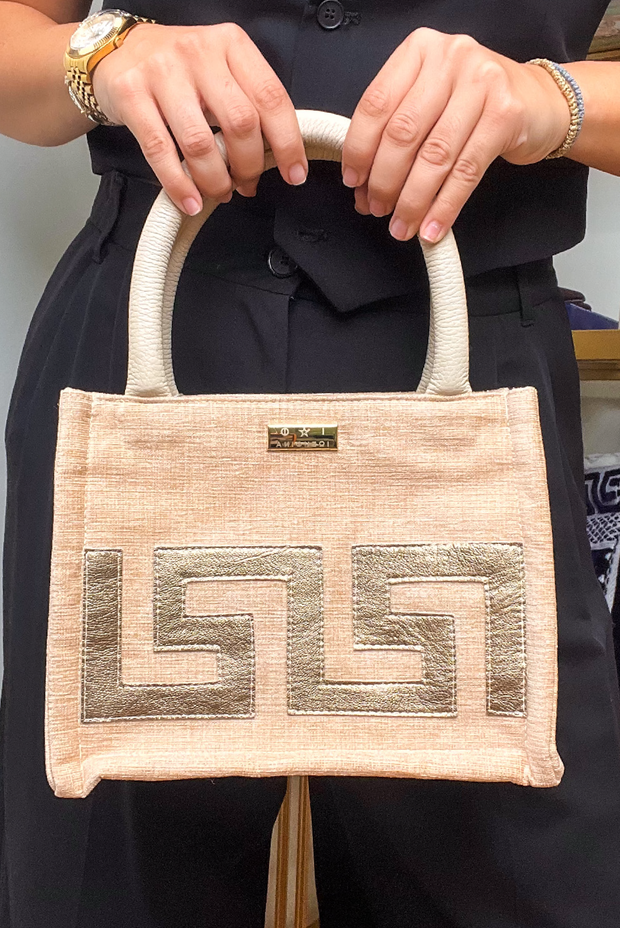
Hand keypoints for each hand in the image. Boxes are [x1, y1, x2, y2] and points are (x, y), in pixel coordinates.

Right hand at [92, 22, 307, 213]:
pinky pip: (160, 150)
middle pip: (240, 123)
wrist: (115, 52)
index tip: (294, 174)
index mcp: (231, 44)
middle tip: (247, 185)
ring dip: (215, 180)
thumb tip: (274, 157)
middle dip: (249, 166)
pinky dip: (179, 184)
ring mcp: (162, 72)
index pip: (271, 98)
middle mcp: (199, 52)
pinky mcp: (131, 94)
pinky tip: (191, 200)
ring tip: (219, 193)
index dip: (287, 143)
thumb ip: (248, 103)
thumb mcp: (220, 70)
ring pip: (200, 142)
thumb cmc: (178, 70)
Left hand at [341, 28, 570, 241]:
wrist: (539, 100)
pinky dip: (445, 207)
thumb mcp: (430, 97)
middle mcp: (450, 58)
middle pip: (403, 133)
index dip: (359, 149)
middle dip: (384, 181)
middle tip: (377, 209)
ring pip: (434, 156)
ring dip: (412, 200)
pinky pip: (466, 172)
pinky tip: (432, 228)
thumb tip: (362, 184)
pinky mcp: (505, 115)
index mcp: (419, 50)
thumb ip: (396, 127)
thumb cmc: (474, 103)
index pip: (376, 104)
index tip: (353, 182)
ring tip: (402, 226)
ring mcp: (481, 84)